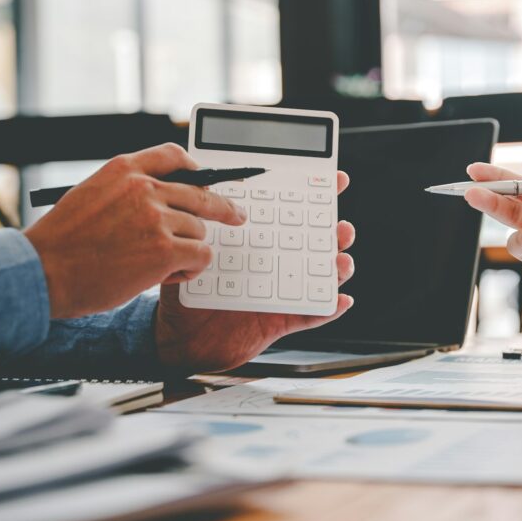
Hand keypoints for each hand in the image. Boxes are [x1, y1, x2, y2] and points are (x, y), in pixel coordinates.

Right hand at [24, 143, 244, 318]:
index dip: (197, 168)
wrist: (43, 271)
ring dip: (188, 248)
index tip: (207, 177)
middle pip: (201, 192)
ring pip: (199, 229)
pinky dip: (191, 268)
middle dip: (223, 207)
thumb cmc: (61, 243)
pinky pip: (200, 255)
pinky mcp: (165, 250)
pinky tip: (172, 275)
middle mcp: (143, 187)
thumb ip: (126, 191)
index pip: (173, 155)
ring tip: (163, 264)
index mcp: (123, 169)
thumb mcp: (90, 195)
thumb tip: (160, 198)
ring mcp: (156, 218)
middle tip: (236, 215)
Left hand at [155, 172, 355, 372]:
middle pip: (315, 244)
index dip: (317, 196)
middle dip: (336, 233)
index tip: (335, 181)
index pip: (290, 214)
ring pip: (319, 277)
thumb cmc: (186, 295)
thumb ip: (201, 225)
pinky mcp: (281, 321)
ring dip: (336, 268)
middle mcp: (274, 265)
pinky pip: (310, 314)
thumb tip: (207, 193)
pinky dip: (328, 308)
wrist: (180, 339)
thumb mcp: (190, 253)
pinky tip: (339, 299)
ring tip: (341, 261)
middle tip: (341, 228)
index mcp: (258, 243)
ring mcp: (280, 293)